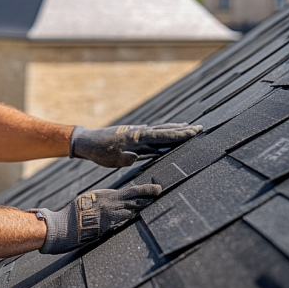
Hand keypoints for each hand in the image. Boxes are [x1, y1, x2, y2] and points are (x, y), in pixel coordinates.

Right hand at [35, 184, 161, 254]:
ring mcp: (111, 215)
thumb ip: (104, 201)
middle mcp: (110, 203)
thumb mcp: (89, 200)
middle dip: (149, 197)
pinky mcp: (109, 226)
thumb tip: (114, 202)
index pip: (131, 191)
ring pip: (133, 211)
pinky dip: (133, 220)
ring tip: (157, 204)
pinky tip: (141, 218)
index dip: (145, 190)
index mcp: (106, 195)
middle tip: (161, 193)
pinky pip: (124, 223)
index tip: (156, 188)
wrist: (65, 225)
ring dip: (144, 208)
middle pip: (135, 200)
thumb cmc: (74, 213)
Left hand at [69, 123, 202, 167]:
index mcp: (135, 137)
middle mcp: (139, 132)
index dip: (178, 134)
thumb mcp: (111, 159)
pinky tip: (169, 136)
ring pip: (160, 130)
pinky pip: (153, 135)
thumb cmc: (99, 152)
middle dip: (182, 130)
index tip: (194, 132)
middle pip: (164, 130)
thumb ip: (125, 158)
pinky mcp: (134, 136)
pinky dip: (164, 134)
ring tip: (190, 129)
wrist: (88, 141)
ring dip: (175, 130)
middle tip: (200, 128)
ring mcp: (137, 133)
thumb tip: (136, 157)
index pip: (161, 135)